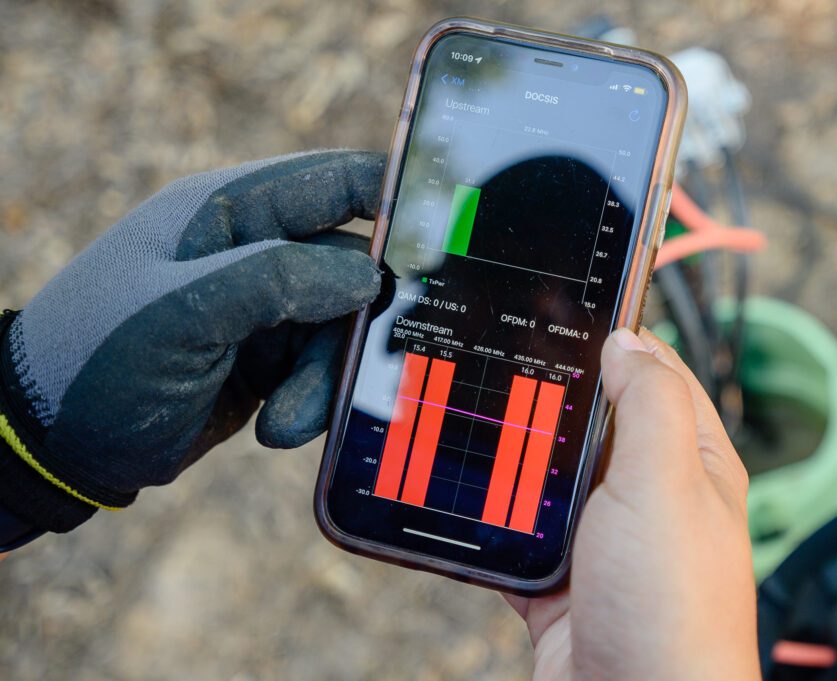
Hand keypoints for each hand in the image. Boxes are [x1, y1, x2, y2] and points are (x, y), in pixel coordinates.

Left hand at [0, 150, 384, 533]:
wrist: (59, 444)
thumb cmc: (97, 361)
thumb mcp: (181, 314)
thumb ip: (277, 281)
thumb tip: (369, 277)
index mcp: (232, 210)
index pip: (337, 181)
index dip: (397, 201)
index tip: (447, 242)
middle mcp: (256, 250)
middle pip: (355, 270)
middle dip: (352, 327)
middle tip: (353, 367)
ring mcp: (265, 307)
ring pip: (342, 330)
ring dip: (326, 379)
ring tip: (286, 421)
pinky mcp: (269, 359)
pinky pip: (323, 371)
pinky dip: (312, 403)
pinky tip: (275, 428)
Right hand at [506, 328, 759, 680]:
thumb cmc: (671, 610)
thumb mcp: (664, 484)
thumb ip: (650, 404)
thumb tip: (629, 340)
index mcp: (689, 461)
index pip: (655, 375)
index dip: (615, 339)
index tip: (565, 306)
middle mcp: (649, 495)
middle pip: (593, 421)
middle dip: (551, 395)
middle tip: (502, 357)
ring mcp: (604, 537)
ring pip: (550, 473)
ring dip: (518, 454)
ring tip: (475, 414)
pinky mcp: (561, 577)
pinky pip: (520, 528)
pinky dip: (495, 514)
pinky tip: (468, 495)